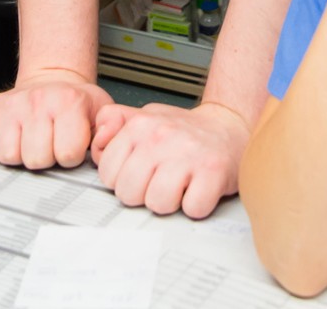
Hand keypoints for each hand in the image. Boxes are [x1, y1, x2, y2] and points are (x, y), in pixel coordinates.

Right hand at [0, 70, 111, 169]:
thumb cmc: (77, 102)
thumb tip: (103, 144)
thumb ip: (112, 130)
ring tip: (32, 141)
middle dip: (45, 158)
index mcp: (70, 102)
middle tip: (51, 143)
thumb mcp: (103, 112)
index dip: (71, 157)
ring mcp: (12, 104)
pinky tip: (14, 137)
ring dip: (21, 154)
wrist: (53, 78)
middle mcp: (38, 101)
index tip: (72, 146)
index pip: (67, 155)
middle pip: (36, 160)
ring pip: (8, 156)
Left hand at [90, 100, 246, 217]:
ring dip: (170, 202)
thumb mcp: (145, 117)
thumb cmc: (184, 130)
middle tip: (159, 181)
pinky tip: (197, 189)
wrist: (230, 127)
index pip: (107, 173)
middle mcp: (162, 136)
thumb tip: (96, 138)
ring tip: (179, 185)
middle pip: (128, 193)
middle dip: (143, 195)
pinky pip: (192, 208)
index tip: (139, 173)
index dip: (122, 180)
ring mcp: (188, 154)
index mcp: (140, 125)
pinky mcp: (214, 171)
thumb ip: (113, 124)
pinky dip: (196, 206)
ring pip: (158, 204)